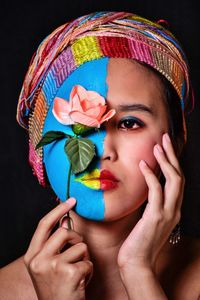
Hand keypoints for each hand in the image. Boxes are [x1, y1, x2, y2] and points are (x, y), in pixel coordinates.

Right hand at [24, 198, 92, 299]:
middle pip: (65, 232)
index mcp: (31, 256)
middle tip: (78, 254)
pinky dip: (89, 271)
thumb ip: (53, 245)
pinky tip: (81, 282)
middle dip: (77, 240)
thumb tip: (66, 222)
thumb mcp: (47, 266)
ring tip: (78, 272)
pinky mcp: (68, 273)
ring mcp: (52, 266)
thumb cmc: (56, 289)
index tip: (71, 200)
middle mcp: (38, 260)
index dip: (58, 210)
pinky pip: (88, 262)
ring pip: (80, 246)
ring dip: (84, 259)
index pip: (43, 224)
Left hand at [118, 133, 184, 272]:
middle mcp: (174, 210)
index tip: (165, 147)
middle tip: (165, 138)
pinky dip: (151, 175)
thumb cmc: (139, 241)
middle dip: (173, 155)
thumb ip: (152, 204)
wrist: (137, 264)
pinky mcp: (156, 217)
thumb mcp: (149, 220)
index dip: (173, 162)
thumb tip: (147, 189)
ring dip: (165, 161)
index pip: (178, 181)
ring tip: (157, 145)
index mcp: (173, 209)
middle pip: (180, 176)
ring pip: (174, 181)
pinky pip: (156, 191)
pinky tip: (143, 164)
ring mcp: (167, 214)